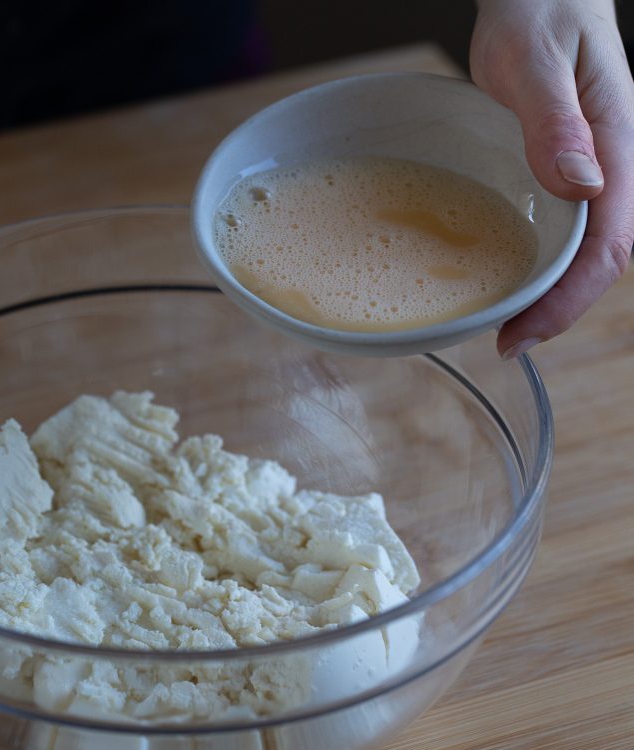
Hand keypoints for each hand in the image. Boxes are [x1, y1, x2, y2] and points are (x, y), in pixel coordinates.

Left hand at [470, 0, 633, 357]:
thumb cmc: (542, 5)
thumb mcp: (539, 57)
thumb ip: (558, 120)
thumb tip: (583, 186)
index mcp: (618, 145)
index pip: (609, 244)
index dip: (570, 298)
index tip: (524, 331)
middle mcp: (611, 167)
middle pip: (598, 259)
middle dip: (557, 310)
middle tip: (506, 342)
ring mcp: (589, 172)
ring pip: (579, 249)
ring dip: (547, 292)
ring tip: (504, 324)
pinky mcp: (564, 170)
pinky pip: (559, 227)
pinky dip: (535, 260)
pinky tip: (503, 275)